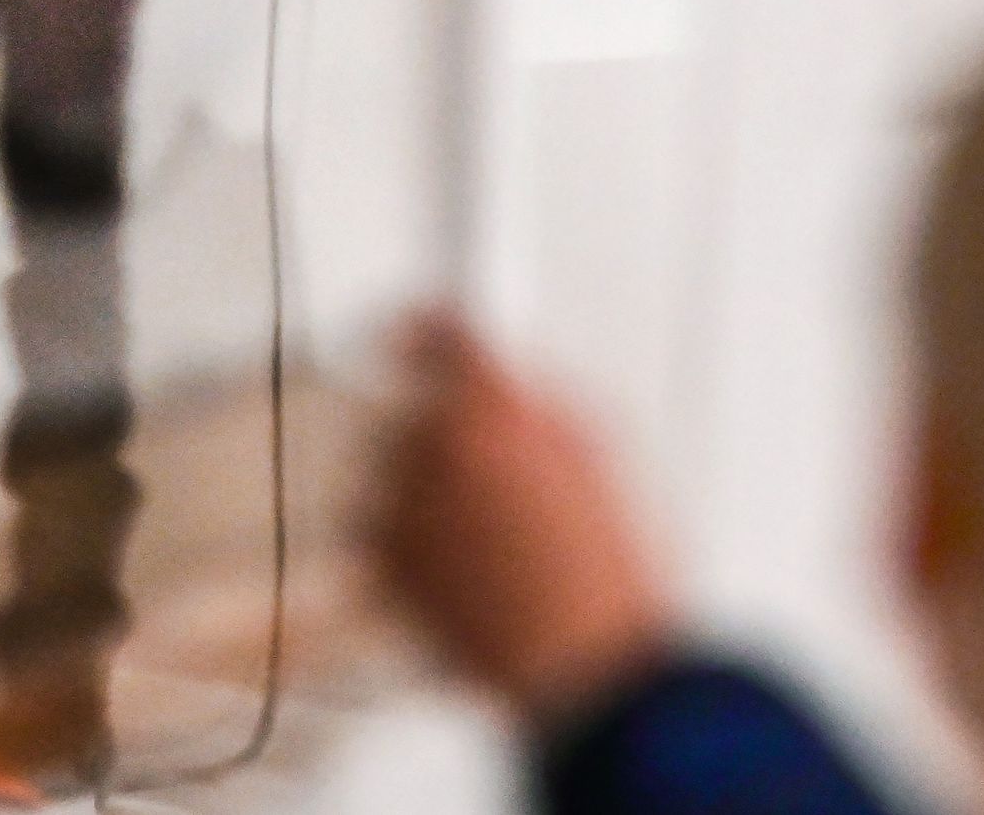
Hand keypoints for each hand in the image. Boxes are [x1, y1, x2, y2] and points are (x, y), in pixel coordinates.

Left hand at [370, 309, 675, 721]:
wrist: (584, 662)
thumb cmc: (603, 570)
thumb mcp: (596, 448)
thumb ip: (536, 400)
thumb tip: (507, 386)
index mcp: (489, 408)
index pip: (438, 332)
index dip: (429, 323)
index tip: (422, 322)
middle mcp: (431, 450)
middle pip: (409, 406)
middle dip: (442, 426)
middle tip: (492, 462)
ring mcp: (400, 511)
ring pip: (391, 471)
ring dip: (423, 485)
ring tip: (488, 531)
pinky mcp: (385, 568)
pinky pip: (380, 531)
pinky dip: (410, 539)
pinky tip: (465, 565)